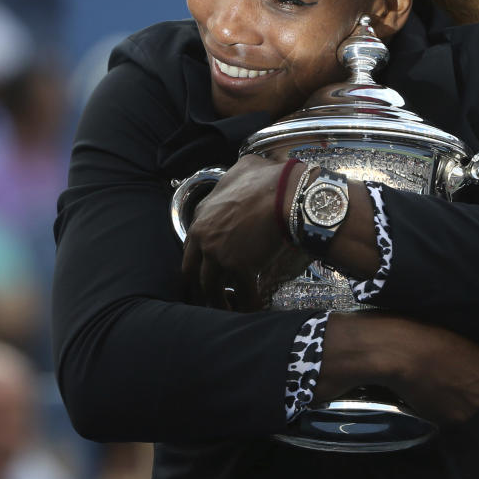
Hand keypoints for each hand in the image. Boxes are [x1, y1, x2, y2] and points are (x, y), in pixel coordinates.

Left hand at [181, 154, 295, 310]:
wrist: (287, 194)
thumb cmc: (268, 179)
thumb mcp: (243, 169)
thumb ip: (234, 177)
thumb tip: (242, 170)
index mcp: (201, 217)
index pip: (190, 246)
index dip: (197, 260)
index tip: (201, 270)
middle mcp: (204, 238)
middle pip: (192, 272)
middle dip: (196, 289)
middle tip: (202, 299)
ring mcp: (219, 255)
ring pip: (212, 289)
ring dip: (220, 302)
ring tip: (228, 309)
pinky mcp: (240, 269)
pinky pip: (243, 295)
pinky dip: (249, 305)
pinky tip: (255, 308)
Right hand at [389, 320, 478, 423]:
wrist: (400, 354)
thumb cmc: (428, 333)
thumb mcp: (461, 331)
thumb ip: (477, 347)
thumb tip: (476, 353)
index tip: (470, 353)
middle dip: (475, 379)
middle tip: (452, 369)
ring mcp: (471, 409)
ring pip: (470, 402)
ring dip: (460, 395)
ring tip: (439, 383)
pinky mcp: (451, 421)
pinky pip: (452, 412)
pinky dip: (445, 405)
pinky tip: (431, 392)